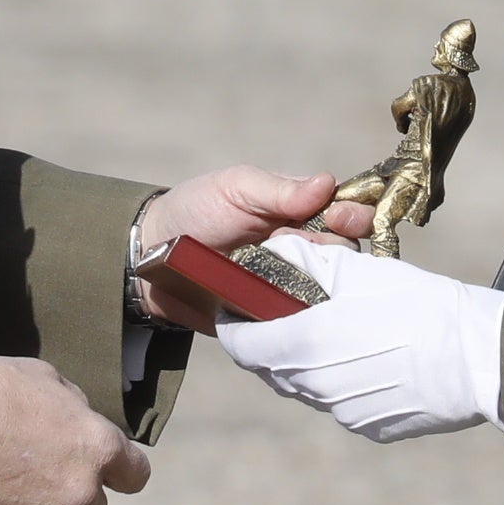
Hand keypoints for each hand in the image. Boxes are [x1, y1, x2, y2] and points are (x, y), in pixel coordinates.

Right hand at [0, 355, 152, 504]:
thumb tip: (79, 419)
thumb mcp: (46, 378)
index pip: (136, 475)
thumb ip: (74, 407)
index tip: (109, 469)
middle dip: (74, 491)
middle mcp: (80, 492)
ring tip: (5, 476)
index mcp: (98, 448)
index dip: (122, 470)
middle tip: (42, 468)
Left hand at [131, 165, 373, 329]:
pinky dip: (304, 316)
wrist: (150, 257)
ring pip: (328, 288)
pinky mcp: (273, 316)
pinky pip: (301, 320)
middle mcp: (302, 248)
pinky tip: (294, 308)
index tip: (343, 218)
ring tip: (284, 272)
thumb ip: (281, 190)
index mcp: (299, 212)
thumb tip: (327, 184)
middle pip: (345, 254)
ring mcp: (289, 283)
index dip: (353, 216)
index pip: (345, 213)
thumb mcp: (237, 187)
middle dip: (334, 250)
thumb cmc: (195, 210)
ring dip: (318, 281)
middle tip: (299, 246)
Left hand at [213, 232, 503, 442]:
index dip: (235, 327)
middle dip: (275, 342)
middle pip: (274, 368)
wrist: (480, 358)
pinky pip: (344, 403)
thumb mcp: (359, 271)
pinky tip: (374, 357)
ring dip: (312, 362)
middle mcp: (317, 388)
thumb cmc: (420, 305)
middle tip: (292, 315)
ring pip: (309, 387)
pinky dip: (346, 381)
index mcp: (304, 346)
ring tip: (340, 331)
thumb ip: (306, 262)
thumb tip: (278, 251)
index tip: (239, 311)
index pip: (242, 346)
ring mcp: (345, 412)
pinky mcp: (372, 427)